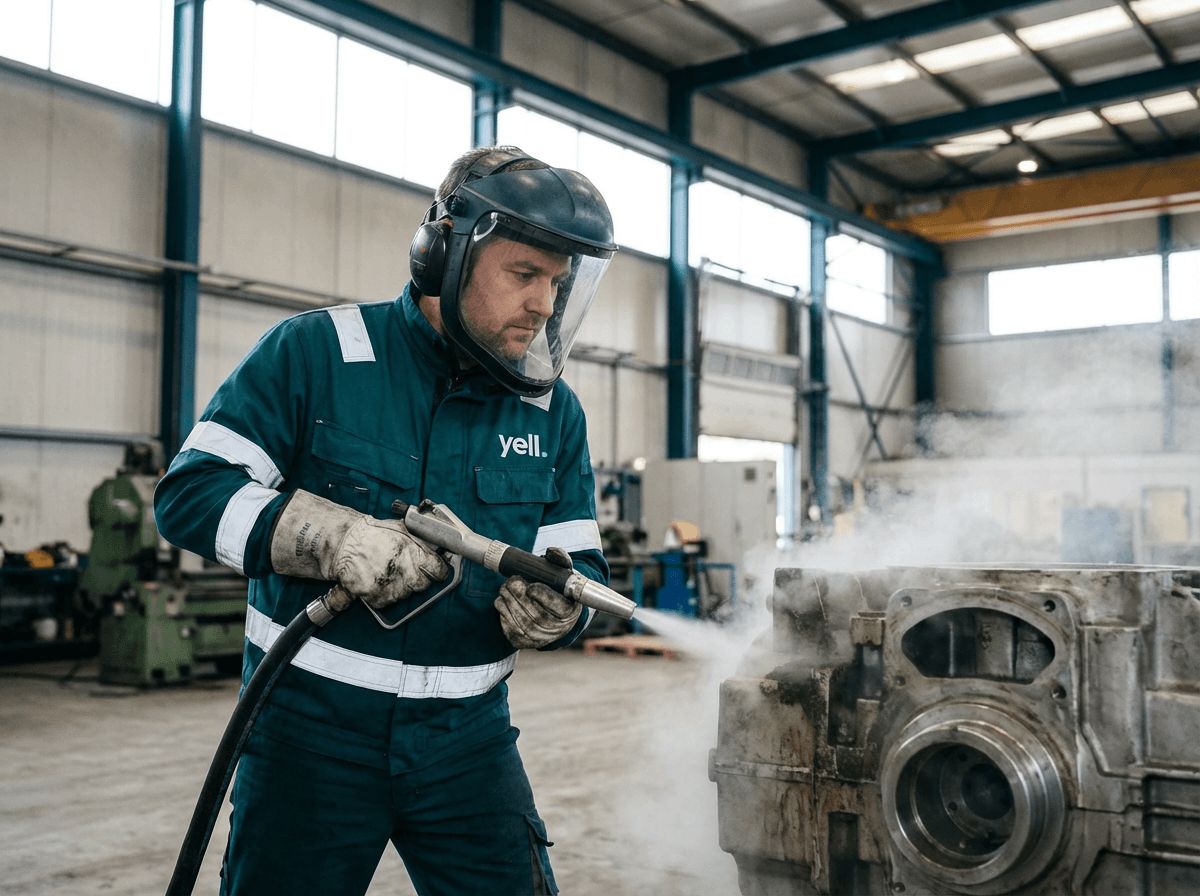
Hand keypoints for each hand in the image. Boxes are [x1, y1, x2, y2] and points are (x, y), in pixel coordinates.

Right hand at [270, 490, 449, 606]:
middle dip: (419, 577)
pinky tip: (379, 580)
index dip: (438, 569)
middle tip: (407, 568)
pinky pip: (389, 601)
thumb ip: (423, 540)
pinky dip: (386, 594)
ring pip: (406, 594)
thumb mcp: (403, 529)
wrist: (345, 544)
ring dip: (401, 586)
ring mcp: (389, 585)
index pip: (439, 570)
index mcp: (412, 551)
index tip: (435, 569)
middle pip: (424, 584)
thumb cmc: (374, 534)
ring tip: (388, 571)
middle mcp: (403, 570)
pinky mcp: (376, 597)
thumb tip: (443, 546)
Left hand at [494, 546, 581, 648]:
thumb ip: (560, 559)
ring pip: (520, 622)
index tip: (530, 586)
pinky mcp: (524, 642)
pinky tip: (503, 602)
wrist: (552, 612)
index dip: (542, 596)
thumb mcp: (562, 572)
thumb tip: (551, 552)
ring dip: (508, 602)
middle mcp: (557, 629)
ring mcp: (541, 638)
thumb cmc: (557, 589)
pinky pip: (510, 629)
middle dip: (518, 596)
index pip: (557, 607)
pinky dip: (503, 614)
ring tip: (504, 588)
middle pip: (536, 615)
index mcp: (569, 611)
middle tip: (510, 581)